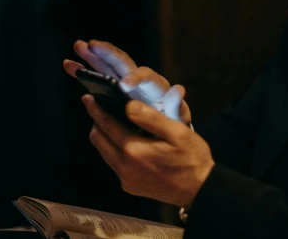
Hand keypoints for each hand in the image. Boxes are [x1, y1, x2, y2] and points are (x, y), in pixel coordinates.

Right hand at [63, 40, 190, 123]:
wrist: (163, 128)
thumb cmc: (172, 123)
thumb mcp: (178, 118)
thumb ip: (176, 106)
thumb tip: (178, 90)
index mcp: (155, 86)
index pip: (147, 77)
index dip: (135, 78)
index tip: (124, 84)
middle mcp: (139, 79)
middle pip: (124, 62)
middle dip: (108, 54)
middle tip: (93, 45)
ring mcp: (124, 82)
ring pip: (107, 65)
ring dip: (92, 56)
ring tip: (78, 46)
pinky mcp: (112, 88)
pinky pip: (97, 76)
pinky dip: (84, 70)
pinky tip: (69, 64)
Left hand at [83, 94, 213, 206]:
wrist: (199, 189)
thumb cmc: (191, 157)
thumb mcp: (177, 131)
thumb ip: (151, 118)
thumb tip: (128, 106)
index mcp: (134, 150)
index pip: (106, 125)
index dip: (96, 109)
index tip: (88, 97)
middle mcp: (124, 166)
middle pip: (98, 140)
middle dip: (97, 121)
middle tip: (99, 107)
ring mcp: (126, 178)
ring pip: (104, 152)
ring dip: (104, 136)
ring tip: (112, 121)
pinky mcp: (129, 186)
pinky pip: (114, 163)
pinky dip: (113, 149)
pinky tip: (126, 141)